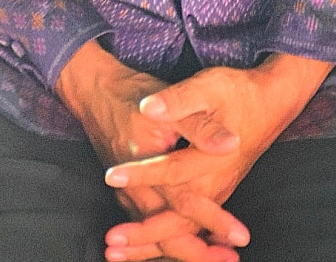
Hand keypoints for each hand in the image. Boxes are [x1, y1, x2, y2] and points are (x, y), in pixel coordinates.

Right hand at [54, 41, 244, 261]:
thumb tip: (231, 143)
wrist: (95, 89)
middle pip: (167, 233)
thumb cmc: (134, 94)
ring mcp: (128, 193)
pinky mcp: (126, 191)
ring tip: (216, 256)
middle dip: (198, 252)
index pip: (185, 204)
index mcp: (148, 168)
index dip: (213, 221)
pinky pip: (147, 224)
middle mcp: (134, 189)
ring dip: (184, 248)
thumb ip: (200, 127)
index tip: (239, 236)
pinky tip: (186, 241)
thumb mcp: (170, 102)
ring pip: (156, 233)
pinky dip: (166, 238)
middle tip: (230, 259)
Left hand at [103, 53, 332, 261]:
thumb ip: (180, 100)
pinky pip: (190, 228)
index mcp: (210, 158)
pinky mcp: (215, 194)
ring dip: (151, 245)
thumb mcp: (209, 86)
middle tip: (112, 244)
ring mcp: (216, 192)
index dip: (141, 175)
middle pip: (178, 219)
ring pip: (183, 230)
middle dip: (144, 234)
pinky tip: (144, 246)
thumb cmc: (237, 91)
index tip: (111, 175)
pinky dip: (165, 241)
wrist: (270, 102)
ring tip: (117, 253)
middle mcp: (214, 182)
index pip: (171, 172)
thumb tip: (149, 107)